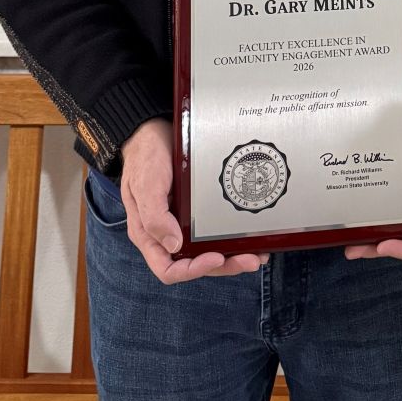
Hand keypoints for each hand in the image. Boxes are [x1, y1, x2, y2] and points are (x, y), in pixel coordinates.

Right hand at [119, 118, 266, 282]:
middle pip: (195, 263)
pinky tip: (248, 235)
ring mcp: (183, 222)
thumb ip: (154, 217)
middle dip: (224, 265)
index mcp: (149, 234)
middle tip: (250, 260)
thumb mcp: (145, 185)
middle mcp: (167, 233)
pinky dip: (231, 236)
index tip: (216, 257)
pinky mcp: (197, 210)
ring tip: (256, 254)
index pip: (168, 269)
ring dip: (232, 256)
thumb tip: (174, 246)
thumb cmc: (145, 157)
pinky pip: (214, 230)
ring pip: (208, 250)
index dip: (193, 270)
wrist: (153, 130)